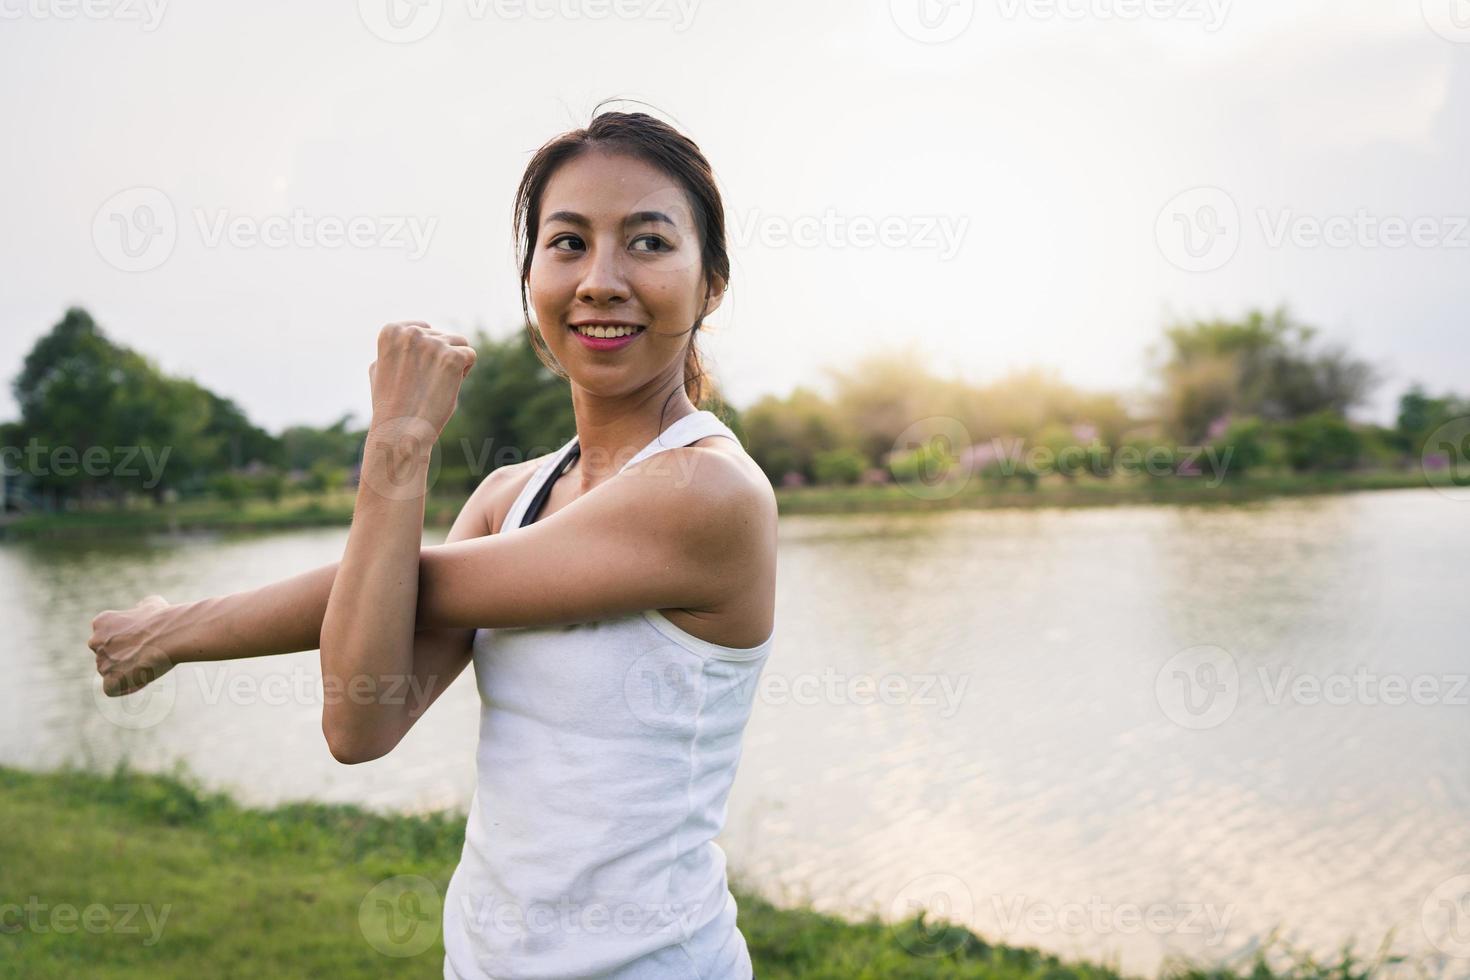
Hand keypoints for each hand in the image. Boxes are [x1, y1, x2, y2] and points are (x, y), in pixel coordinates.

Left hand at [90, 595, 175, 696]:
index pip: (106, 636)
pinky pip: (113, 688)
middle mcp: (95, 642)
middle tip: (145, 655)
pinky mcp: (110, 681)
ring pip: (110, 672)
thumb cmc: (164, 619)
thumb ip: (140, 609)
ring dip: (125, 671)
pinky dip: (126, 687)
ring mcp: (101, 663)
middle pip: (105, 655)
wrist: (171, 635)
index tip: (141, 642)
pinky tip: (142, 678)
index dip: (124, 641)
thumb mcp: (151, 604)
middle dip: (121, 657)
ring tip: (149, 665)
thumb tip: (141, 609)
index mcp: (101, 622)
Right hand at [368, 322, 476, 439]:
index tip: (413, 373)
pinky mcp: (452, 358)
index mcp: (391, 331)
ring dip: (453, 363)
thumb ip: (394, 347)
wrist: (400, 431)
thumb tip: (408, 332)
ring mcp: (432, 344)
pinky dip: (464, 372)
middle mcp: (411, 333)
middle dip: (439, 358)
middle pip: (442, 336)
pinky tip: (447, 387)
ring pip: (459, 343)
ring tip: (434, 385)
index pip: (424, 328)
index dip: (424, 354)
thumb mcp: (379, 368)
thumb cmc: (390, 404)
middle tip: (422, 385)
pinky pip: (470, 355)